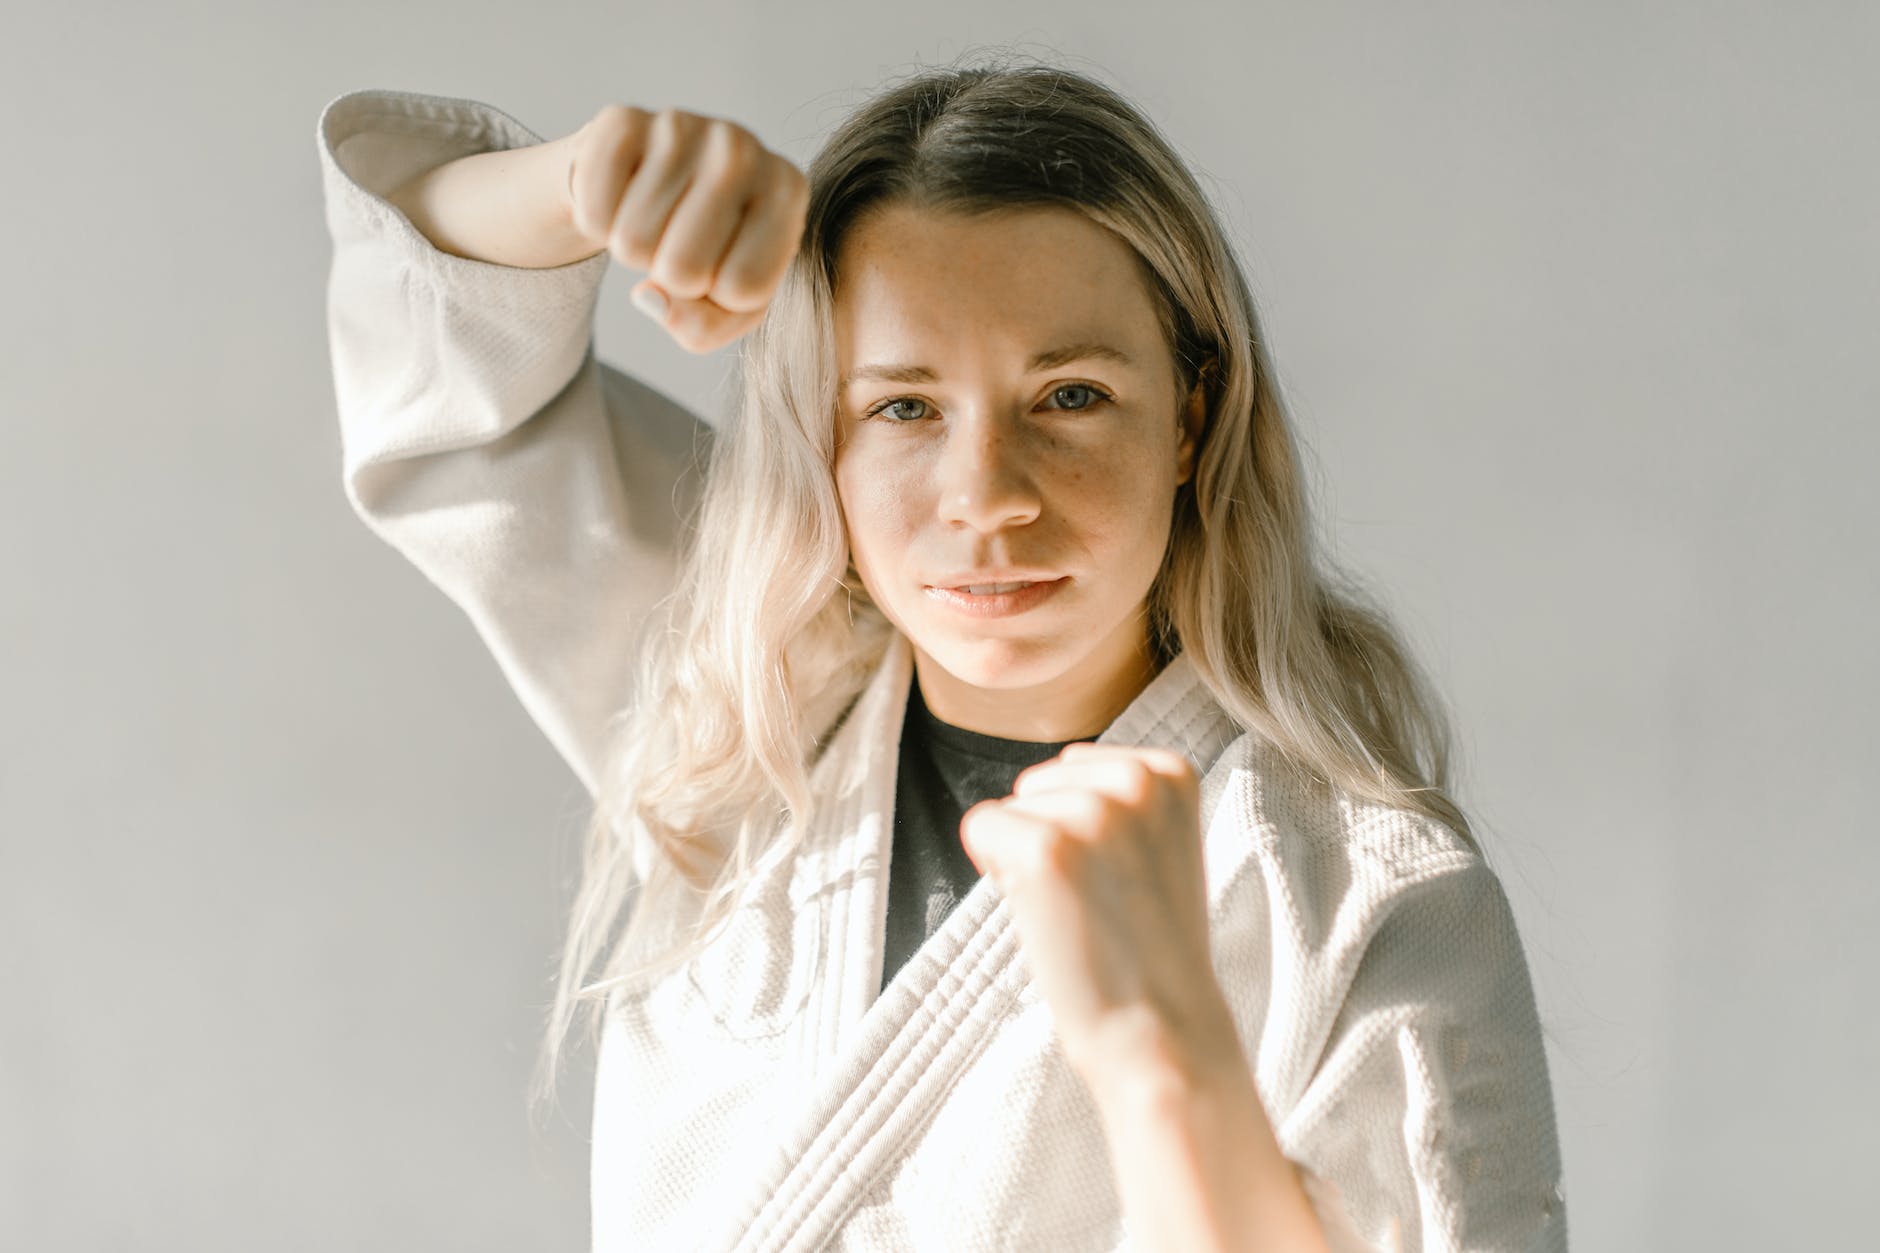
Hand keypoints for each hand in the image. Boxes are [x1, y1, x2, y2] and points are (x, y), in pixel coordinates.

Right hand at [564, 104, 808, 353]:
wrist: (655, 177)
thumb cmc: (708, 246)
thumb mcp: (729, 301)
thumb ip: (704, 327)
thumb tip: (651, 299)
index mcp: (787, 191)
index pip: (742, 290)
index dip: (719, 297)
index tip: (722, 265)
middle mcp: (742, 148)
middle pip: (684, 271)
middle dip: (671, 278)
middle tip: (679, 244)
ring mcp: (682, 125)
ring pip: (634, 244)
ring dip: (635, 250)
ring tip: (655, 219)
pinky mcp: (623, 120)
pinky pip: (595, 213)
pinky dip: (599, 223)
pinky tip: (624, 197)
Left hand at [960, 743, 1242, 1088]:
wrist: (1161, 1031)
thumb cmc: (1150, 950)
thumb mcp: (1160, 846)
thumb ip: (1121, 801)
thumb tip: (1057, 774)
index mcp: (1171, 773)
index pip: (1075, 767)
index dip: (1077, 828)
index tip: (1118, 879)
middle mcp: (1138, 781)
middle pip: (1037, 783)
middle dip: (1049, 837)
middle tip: (1095, 902)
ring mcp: (1092, 812)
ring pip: (1010, 809)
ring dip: (1026, 862)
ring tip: (1078, 913)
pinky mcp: (1046, 848)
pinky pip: (981, 828)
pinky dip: (996, 874)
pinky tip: (1047, 915)